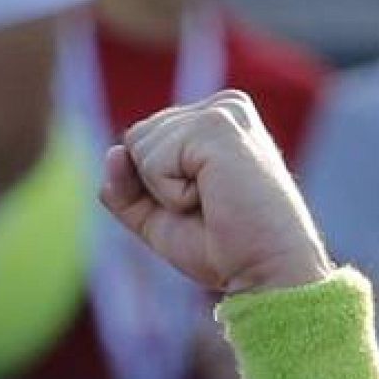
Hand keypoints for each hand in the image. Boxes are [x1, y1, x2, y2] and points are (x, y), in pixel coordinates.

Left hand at [100, 92, 332, 294]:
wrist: (265, 272)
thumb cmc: (221, 248)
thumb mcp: (157, 217)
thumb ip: (124, 188)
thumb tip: (113, 152)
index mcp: (214, 118)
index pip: (140, 141)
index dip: (152, 188)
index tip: (201, 206)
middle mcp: (221, 106)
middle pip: (135, 139)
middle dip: (155, 188)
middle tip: (207, 208)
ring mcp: (221, 111)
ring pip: (138, 147)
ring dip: (165, 192)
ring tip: (213, 202)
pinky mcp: (216, 125)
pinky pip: (152, 163)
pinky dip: (171, 195)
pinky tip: (213, 198)